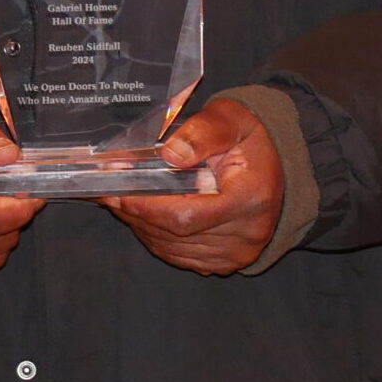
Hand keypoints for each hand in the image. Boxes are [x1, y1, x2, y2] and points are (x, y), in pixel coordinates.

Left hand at [101, 99, 282, 274]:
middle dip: (135, 212)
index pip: (187, 216)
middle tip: (106, 191)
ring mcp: (237, 254)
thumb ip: (201, 134)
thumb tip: (170, 155)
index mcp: (251, 198)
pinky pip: (179, 255)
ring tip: (119, 199)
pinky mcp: (225, 262)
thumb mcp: (229, 119)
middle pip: (175, 234)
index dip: (146, 206)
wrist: (275, 164)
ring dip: (141, 225)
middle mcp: (247, 234)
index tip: (117, 190)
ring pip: (172, 248)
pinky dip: (155, 236)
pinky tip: (141, 215)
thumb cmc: (248, 138)